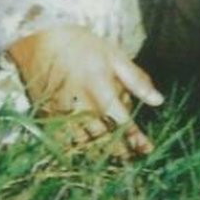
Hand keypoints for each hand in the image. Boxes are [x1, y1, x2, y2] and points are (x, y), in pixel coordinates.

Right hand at [6, 26, 163, 156]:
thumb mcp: (113, 55)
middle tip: (135, 157)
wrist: (40, 42)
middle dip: (123, 151)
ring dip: (104, 152)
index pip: (122, 122)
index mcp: (99, 88)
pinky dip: (82, 148)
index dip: (136, 139)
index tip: (148, 149)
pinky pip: (67, 142)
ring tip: (118, 156)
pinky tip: (92, 149)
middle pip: (105, 138)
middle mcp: (80, 105)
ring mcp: (62, 114)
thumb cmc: (82, 45)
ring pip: (87, 143)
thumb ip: (136, 80)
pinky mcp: (49, 119)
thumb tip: (158, 100)